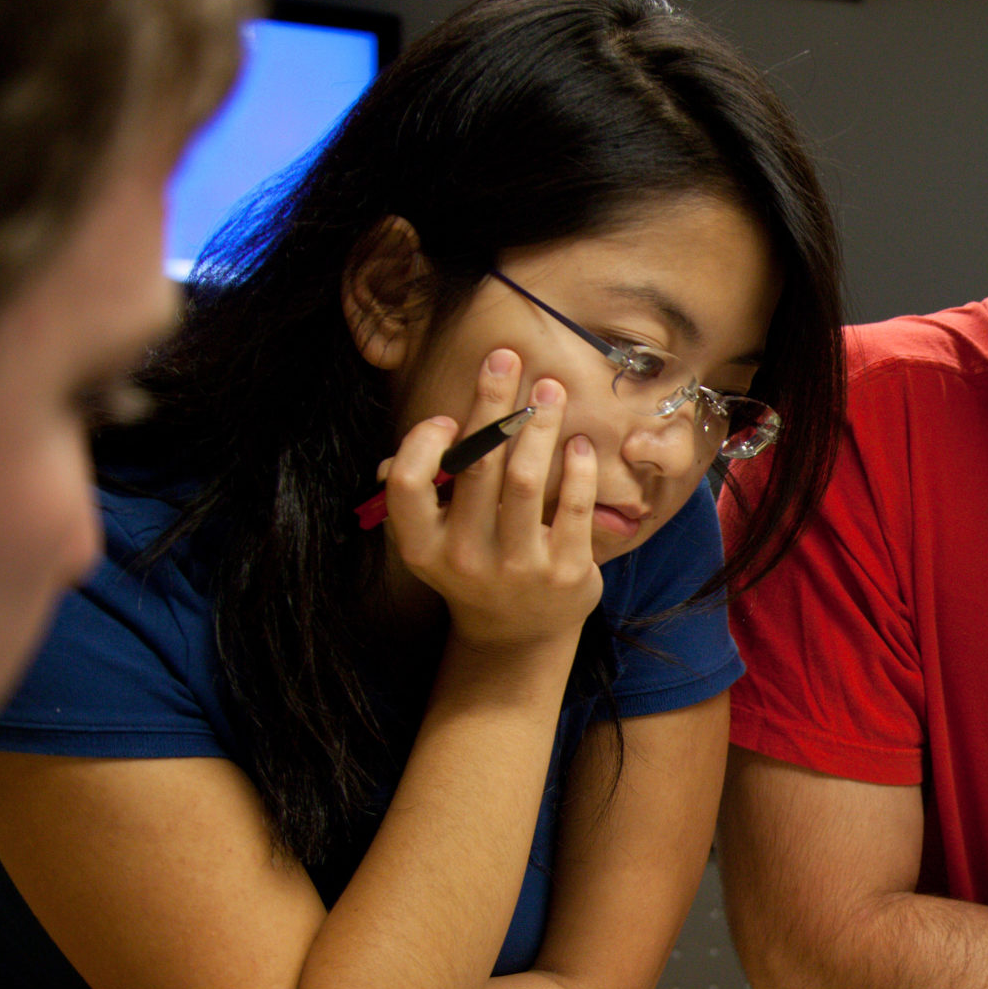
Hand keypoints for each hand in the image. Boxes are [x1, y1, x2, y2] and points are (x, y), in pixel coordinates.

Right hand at [382, 352, 601, 650]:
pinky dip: (578, 468)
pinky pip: (574, 506)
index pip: (408, 484)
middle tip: (508, 357)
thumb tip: (424, 436)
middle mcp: (465, 557)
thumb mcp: (437, 538)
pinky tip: (579, 443)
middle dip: (494, 402)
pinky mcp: (565, 572)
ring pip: (527, 479)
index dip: (424, 443)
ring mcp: (518, 567)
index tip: (449, 419)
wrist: (518, 632)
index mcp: (422, 545)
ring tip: (551, 389)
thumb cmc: (475, 562)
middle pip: (477, 465)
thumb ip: (427, 491)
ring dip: (539, 424)